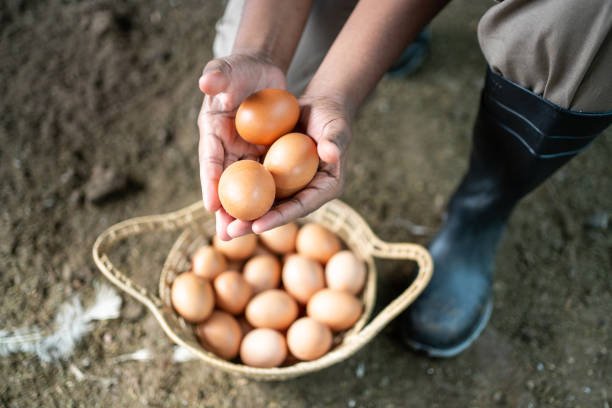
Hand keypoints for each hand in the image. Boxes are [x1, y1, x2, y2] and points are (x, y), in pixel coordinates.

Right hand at [197, 53, 285, 239]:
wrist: (261, 72)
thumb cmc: (242, 68)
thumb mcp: (230, 67)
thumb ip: (218, 74)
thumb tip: (206, 83)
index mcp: (212, 131)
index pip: (210, 159)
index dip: (210, 181)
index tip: (212, 204)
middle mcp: (225, 148)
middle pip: (224, 183)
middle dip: (223, 210)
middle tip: (225, 234)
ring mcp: (243, 154)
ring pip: (243, 189)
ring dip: (242, 212)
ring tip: (241, 237)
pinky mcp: (261, 156)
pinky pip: (263, 181)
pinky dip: (264, 198)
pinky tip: (270, 217)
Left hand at [226, 94, 351, 236]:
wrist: (319, 107)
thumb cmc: (332, 115)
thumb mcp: (335, 127)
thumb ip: (335, 141)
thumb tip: (332, 154)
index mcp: (326, 187)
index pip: (302, 206)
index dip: (280, 217)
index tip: (258, 225)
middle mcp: (308, 192)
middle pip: (280, 212)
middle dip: (254, 224)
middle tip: (230, 233)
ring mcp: (291, 186)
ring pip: (266, 203)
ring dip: (243, 215)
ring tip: (220, 227)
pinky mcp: (277, 176)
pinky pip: (257, 186)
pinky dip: (240, 193)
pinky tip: (219, 201)